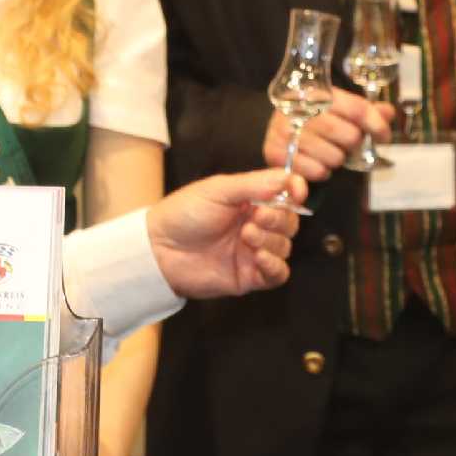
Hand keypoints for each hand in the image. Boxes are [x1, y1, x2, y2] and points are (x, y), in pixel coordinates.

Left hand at [147, 170, 304, 298]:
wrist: (159, 249)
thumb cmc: (184, 213)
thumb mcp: (219, 189)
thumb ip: (255, 184)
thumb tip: (289, 179)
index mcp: (251, 201)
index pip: (286, 195)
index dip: (295, 192)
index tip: (296, 192)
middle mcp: (256, 225)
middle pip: (289, 222)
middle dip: (279, 219)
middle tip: (256, 218)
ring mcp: (254, 251)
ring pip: (285, 246)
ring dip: (272, 240)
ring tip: (247, 236)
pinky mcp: (250, 276)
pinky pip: (278, 274)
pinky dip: (275, 265)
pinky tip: (259, 257)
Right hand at [265, 92, 392, 180]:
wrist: (278, 126)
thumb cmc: (315, 117)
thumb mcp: (338, 107)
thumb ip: (365, 110)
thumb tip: (389, 112)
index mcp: (317, 92)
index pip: (356, 108)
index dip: (376, 124)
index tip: (384, 136)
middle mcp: (299, 109)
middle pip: (349, 135)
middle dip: (355, 143)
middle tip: (348, 144)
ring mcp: (285, 131)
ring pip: (334, 157)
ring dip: (338, 159)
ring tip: (330, 151)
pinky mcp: (276, 153)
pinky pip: (316, 171)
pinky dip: (323, 171)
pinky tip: (317, 161)